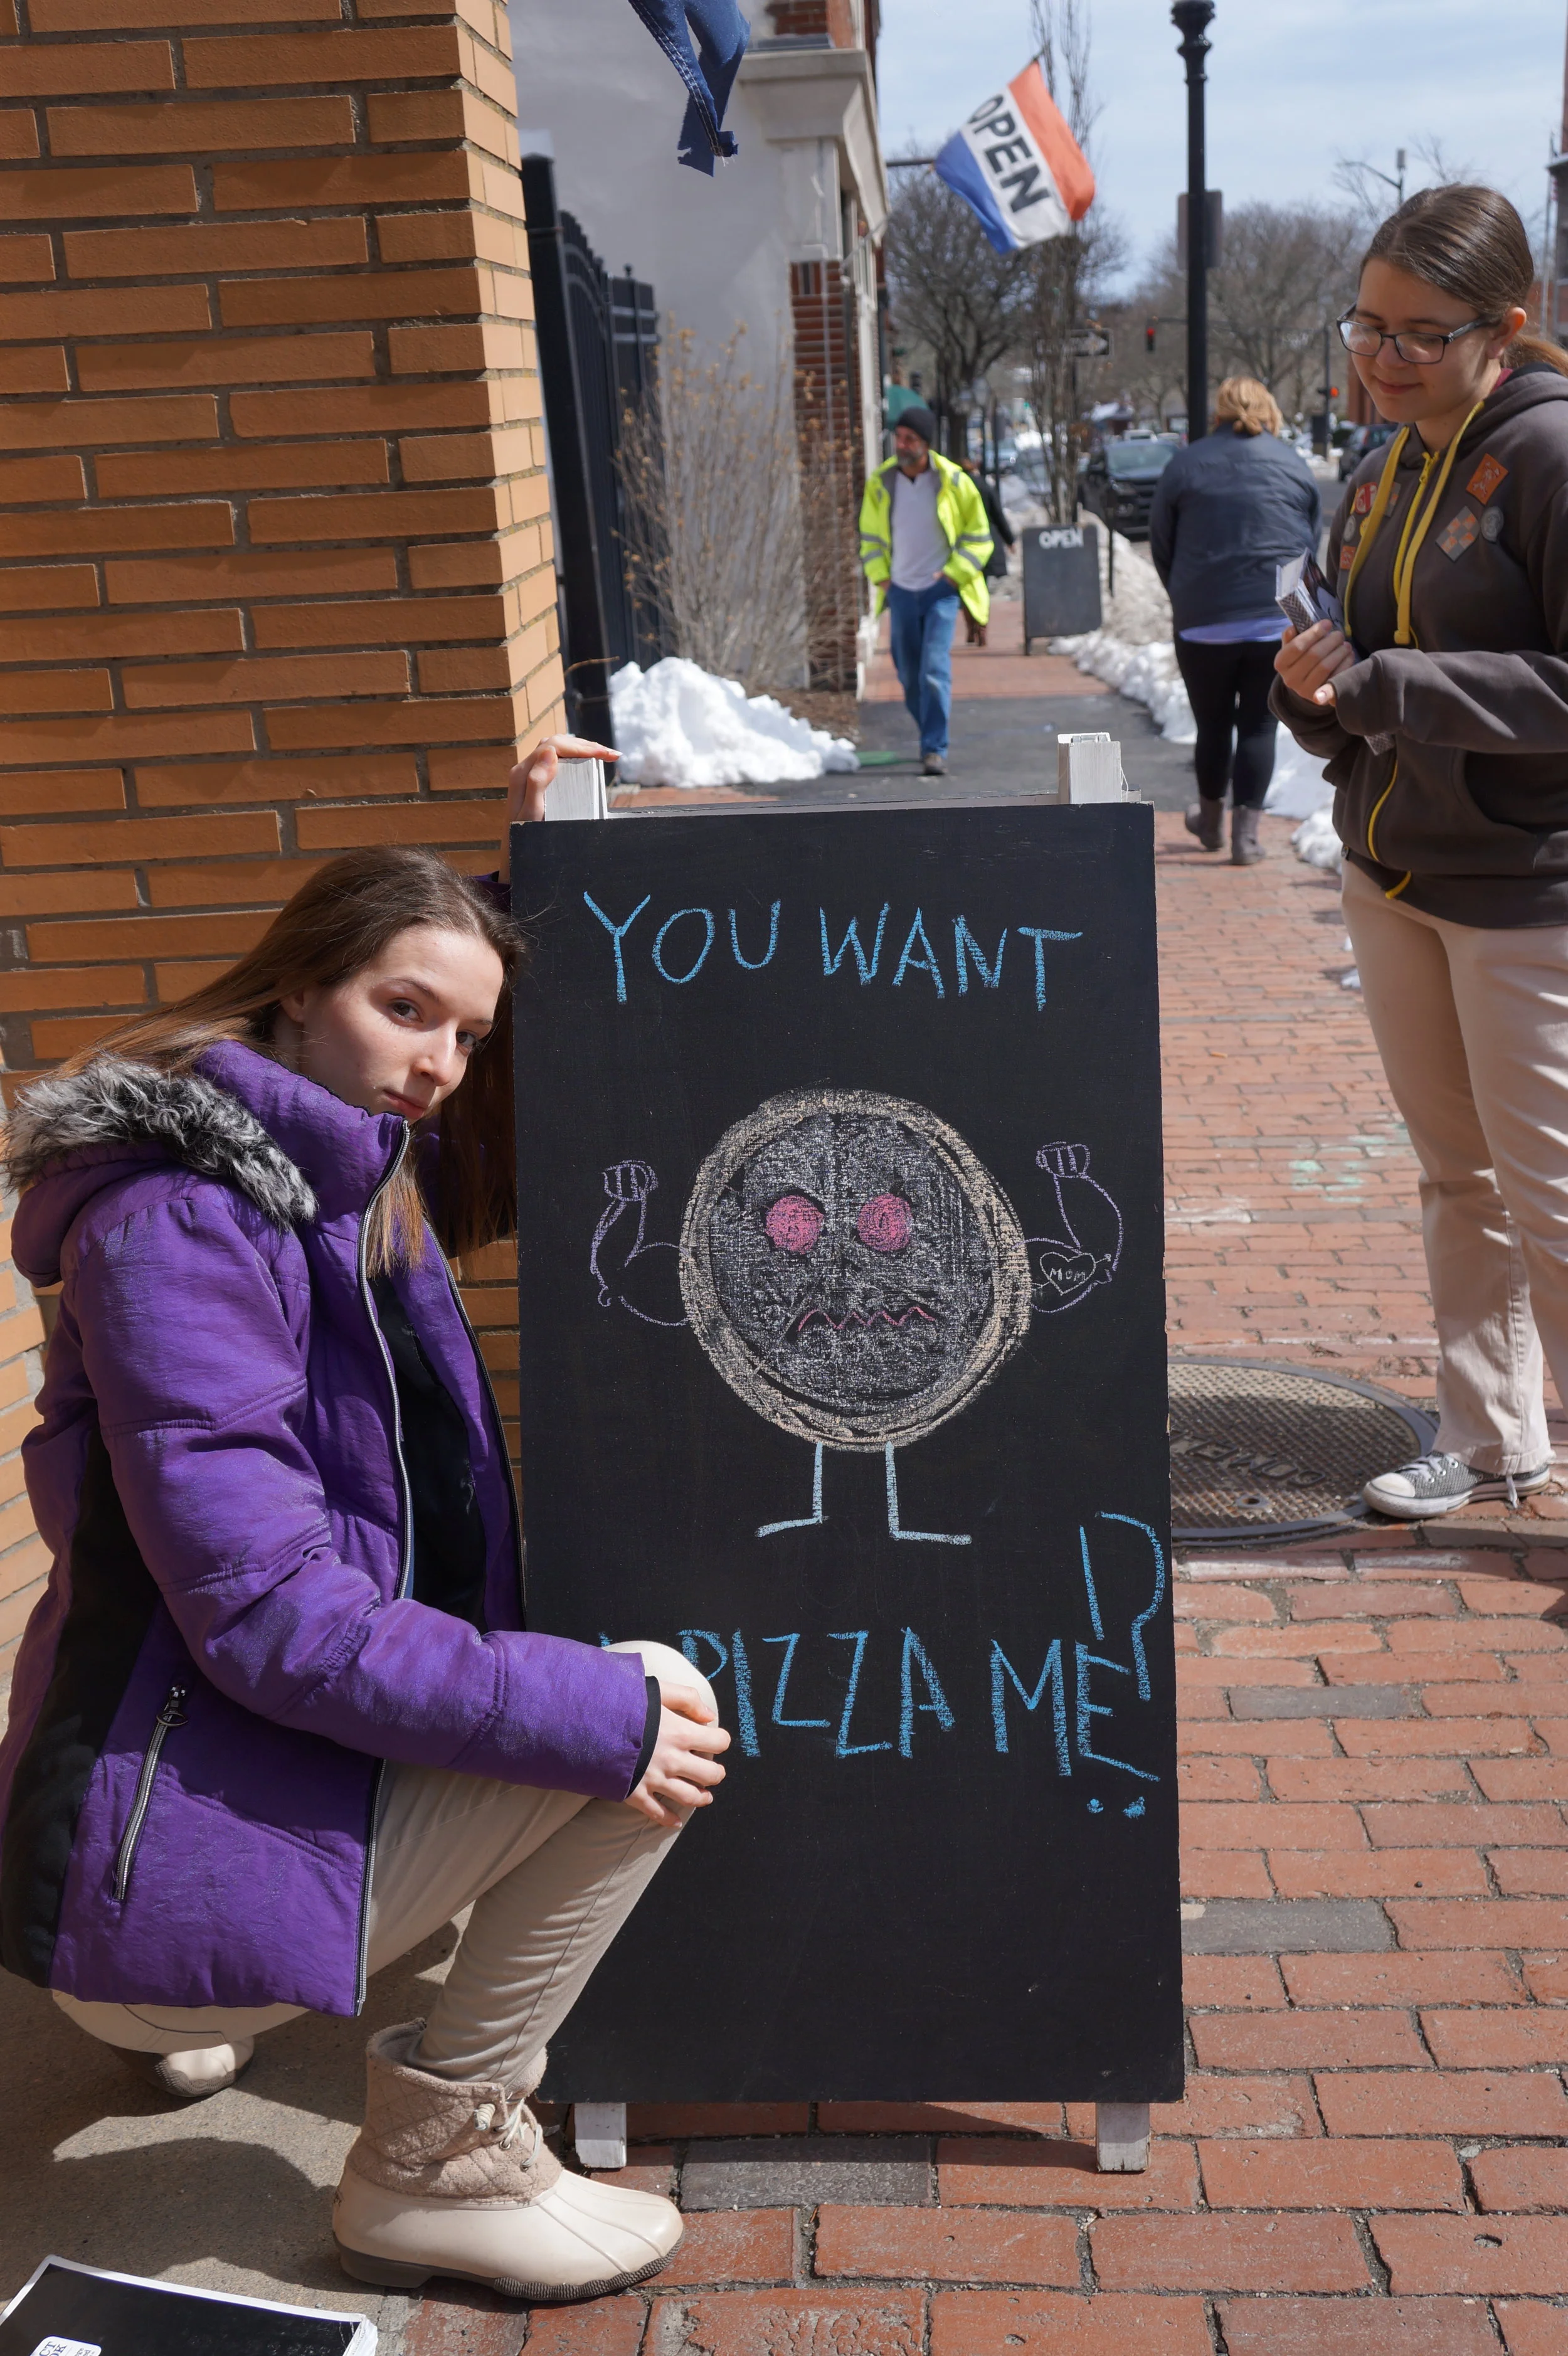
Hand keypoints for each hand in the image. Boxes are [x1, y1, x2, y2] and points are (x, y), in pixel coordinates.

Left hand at [497, 733, 617, 880]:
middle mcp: (524, 769)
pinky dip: (574, 757)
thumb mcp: (531, 813)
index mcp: (522, 773)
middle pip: (557, 744)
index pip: (555, 746)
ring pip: (557, 749)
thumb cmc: (523, 836)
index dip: (582, 747)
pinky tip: (587, 762)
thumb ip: (537, 782)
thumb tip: (551, 751)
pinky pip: (555, 760)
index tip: (605, 755)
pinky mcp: (534, 780)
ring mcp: (529, 773)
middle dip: (586, 746)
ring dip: (581, 748)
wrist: (513, 854)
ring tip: (604, 755)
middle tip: (611, 755)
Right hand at [624, 1675, 730, 1827]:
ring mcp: (654, 1780)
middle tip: (713, 1771)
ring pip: (689, 1797)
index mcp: (681, 1733)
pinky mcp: (636, 1794)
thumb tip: (709, 1716)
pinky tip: (676, 1821)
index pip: (718, 1742)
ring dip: (701, 1798)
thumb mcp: (657, 1690)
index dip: (719, 1740)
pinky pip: (657, 1813)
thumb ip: (686, 1698)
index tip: (714, 1739)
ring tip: (705, 1796)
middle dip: (716, 1774)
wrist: (587, 1724)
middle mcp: (673, 1760)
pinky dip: (669, 1820)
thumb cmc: (624, 1704)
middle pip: (710, 1775)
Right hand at [1274, 620, 1356, 707]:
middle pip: (1313, 655)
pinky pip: (1335, 677)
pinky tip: (1348, 655)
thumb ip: (1291, 637)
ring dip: (1339, 652)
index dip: (1314, 633)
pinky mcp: (1320, 697)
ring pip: (1325, 666)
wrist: (1306, 685)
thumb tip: (1292, 628)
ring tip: (1345, 644)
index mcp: (1281, 663)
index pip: (1297, 646)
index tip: (1327, 623)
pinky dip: (1345, 664)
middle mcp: (1290, 679)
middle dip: (1330, 641)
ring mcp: (1304, 690)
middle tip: (1339, 634)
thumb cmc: (1300, 660)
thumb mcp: (1292, 648)